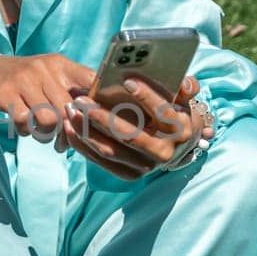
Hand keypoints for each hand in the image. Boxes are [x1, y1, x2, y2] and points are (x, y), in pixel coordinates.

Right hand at [0, 52, 96, 142]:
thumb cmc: (22, 80)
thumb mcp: (48, 75)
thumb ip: (71, 91)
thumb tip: (98, 119)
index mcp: (60, 64)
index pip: (92, 81)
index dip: (99, 104)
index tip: (96, 122)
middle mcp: (44, 69)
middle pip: (70, 110)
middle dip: (68, 132)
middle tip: (61, 142)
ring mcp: (23, 80)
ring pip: (49, 119)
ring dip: (47, 134)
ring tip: (41, 134)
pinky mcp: (4, 94)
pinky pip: (25, 123)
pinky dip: (26, 132)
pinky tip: (23, 127)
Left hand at [56, 73, 214, 179]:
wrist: (178, 145)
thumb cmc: (176, 113)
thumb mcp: (185, 100)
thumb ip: (187, 88)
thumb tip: (185, 84)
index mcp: (180, 129)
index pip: (163, 112)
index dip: (147, 96)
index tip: (127, 81)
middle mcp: (163, 151)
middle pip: (129, 135)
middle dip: (102, 117)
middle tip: (80, 100)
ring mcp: (146, 166)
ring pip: (111, 150)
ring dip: (87, 130)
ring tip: (71, 110)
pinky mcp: (130, 174)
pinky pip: (101, 161)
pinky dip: (83, 144)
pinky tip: (69, 127)